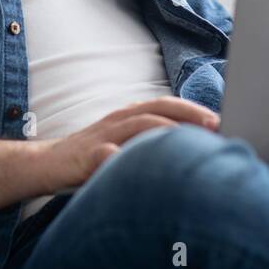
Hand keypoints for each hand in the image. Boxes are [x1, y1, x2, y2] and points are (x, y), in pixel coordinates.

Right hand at [38, 97, 220, 193]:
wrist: (47, 163)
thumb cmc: (93, 156)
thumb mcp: (124, 145)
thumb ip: (149, 143)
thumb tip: (191, 152)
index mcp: (129, 115)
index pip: (166, 104)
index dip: (193, 109)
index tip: (220, 119)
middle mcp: (119, 119)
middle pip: (157, 108)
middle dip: (188, 114)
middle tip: (215, 125)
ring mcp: (102, 135)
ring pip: (137, 125)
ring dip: (165, 130)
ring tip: (188, 139)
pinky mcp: (87, 155)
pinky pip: (105, 154)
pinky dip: (122, 158)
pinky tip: (138, 164)